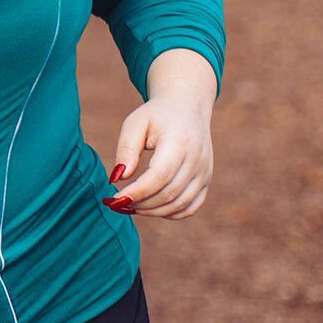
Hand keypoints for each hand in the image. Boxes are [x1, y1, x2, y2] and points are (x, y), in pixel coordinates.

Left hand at [105, 89, 212, 219]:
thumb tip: (117, 178)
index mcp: (179, 141)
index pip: (160, 175)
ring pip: (180, 204)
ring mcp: (205, 172)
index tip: (115, 199)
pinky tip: (151, 208)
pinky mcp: (206, 180)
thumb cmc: (156, 116)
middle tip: (119, 204)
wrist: (187, 108)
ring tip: (131, 205)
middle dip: (141, 203)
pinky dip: (170, 213)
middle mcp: (197, 159)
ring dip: (153, 211)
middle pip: (169, 193)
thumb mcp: (135, 123)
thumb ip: (126, 149)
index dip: (138, 191)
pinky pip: (191, 207)